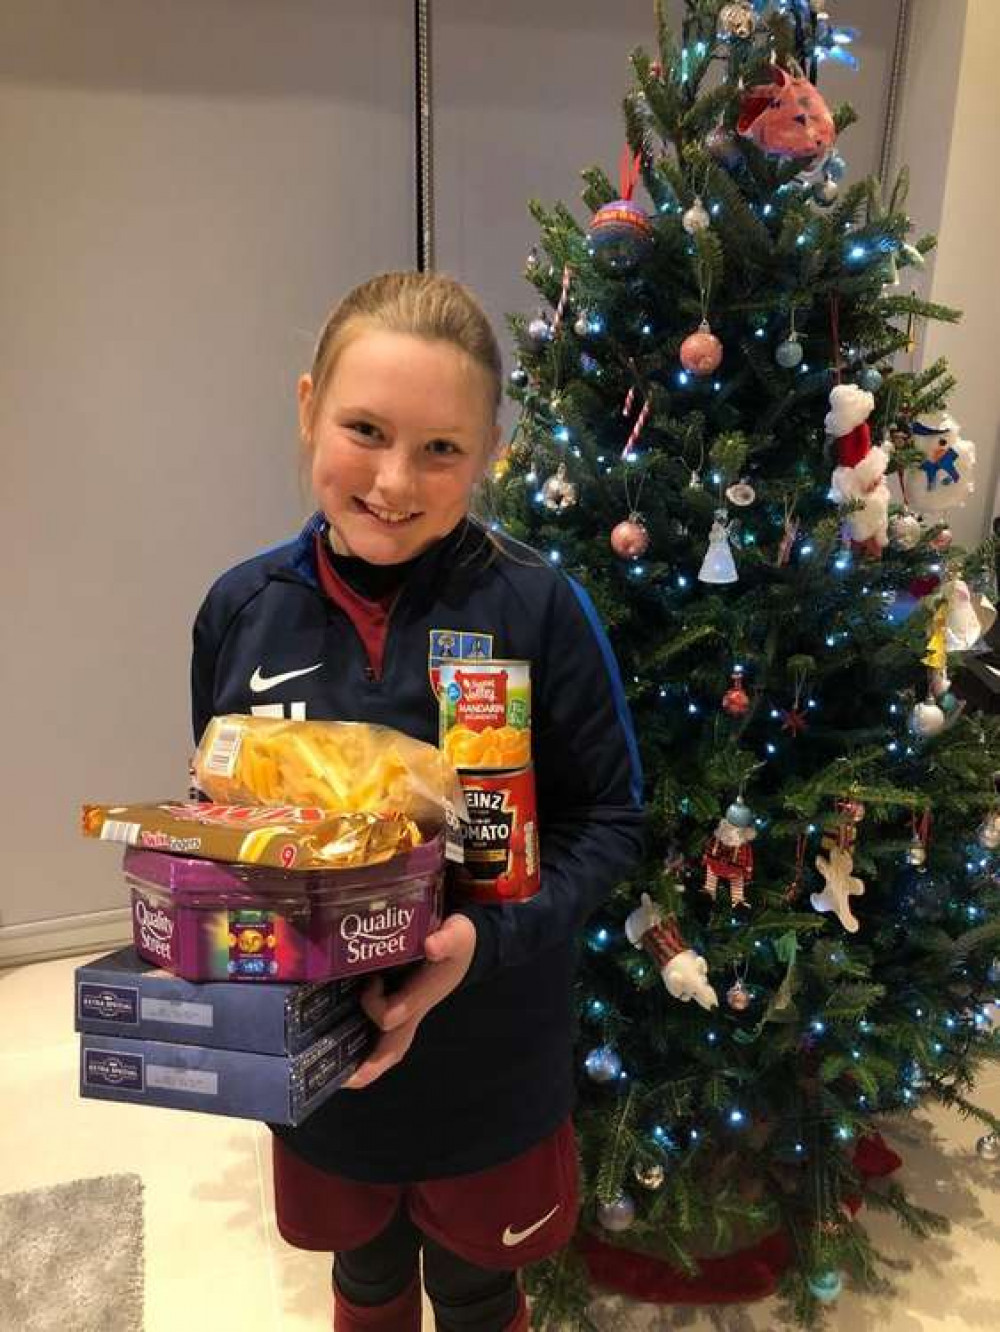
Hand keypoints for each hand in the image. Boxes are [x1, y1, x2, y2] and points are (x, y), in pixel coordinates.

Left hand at [343, 913, 476, 1089]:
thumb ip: (448, 940)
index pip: (393, 1015)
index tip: (371, 981)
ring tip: (333, 1073)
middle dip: (367, 1068)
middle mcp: (410, 1013)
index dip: (375, 1004)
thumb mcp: (458, 936)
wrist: (463, 946)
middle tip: (340, 1079)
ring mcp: (404, 1014)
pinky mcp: (397, 1007)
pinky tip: (335, 1040)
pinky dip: (361, 1045)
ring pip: (385, 1050)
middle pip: (390, 1051)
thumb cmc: (457, 945)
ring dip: (362, 1063)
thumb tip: (431, 946)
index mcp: (421, 998)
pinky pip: (379, 1035)